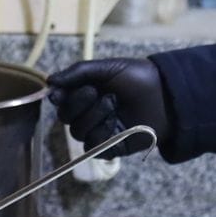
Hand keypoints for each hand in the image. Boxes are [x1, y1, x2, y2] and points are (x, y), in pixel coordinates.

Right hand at [47, 58, 169, 150]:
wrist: (166, 95)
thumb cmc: (138, 78)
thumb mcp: (107, 68)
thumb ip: (78, 72)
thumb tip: (49, 82)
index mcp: (86, 94)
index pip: (60, 101)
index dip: (58, 98)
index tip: (60, 93)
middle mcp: (89, 114)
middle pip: (65, 117)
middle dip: (77, 103)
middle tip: (95, 91)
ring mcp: (99, 131)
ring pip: (78, 132)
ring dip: (93, 116)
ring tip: (113, 103)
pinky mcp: (110, 148)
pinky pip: (93, 146)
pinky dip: (101, 132)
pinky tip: (116, 121)